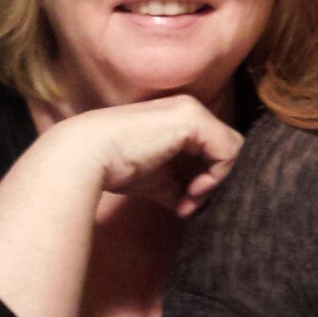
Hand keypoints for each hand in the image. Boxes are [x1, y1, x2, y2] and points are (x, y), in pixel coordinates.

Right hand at [47, 96, 244, 215]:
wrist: (86, 157)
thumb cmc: (114, 167)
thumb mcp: (154, 180)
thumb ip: (177, 187)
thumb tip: (191, 207)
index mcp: (180, 119)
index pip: (214, 148)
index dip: (208, 178)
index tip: (185, 202)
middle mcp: (190, 109)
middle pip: (226, 148)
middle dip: (214, 180)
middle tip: (191, 202)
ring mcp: (192, 111)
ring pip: (231, 149)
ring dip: (215, 180)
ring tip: (190, 198)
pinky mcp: (193, 120)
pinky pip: (228, 151)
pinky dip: (216, 176)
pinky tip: (192, 190)